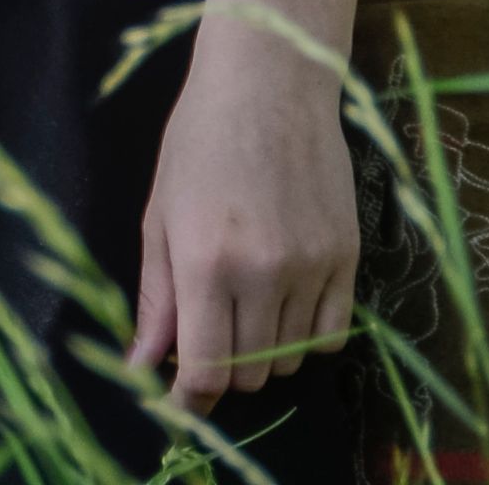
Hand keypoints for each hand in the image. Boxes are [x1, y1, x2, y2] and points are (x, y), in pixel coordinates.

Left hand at [129, 34, 354, 418]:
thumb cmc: (200, 140)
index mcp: (205, 262)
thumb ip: (155, 298)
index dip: (189, 401)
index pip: (205, 372)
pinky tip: (284, 306)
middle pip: (248, 373)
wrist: (271, 84)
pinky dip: (305, 337)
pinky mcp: (347, 257)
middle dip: (222, 371)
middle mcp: (263, 272)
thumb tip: (141, 367)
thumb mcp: (160, 215)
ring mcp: (312, 267)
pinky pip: (331, 336)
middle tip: (206, 336)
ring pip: (289, 359)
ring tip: (243, 308)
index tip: (179, 404)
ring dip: (261, 353)